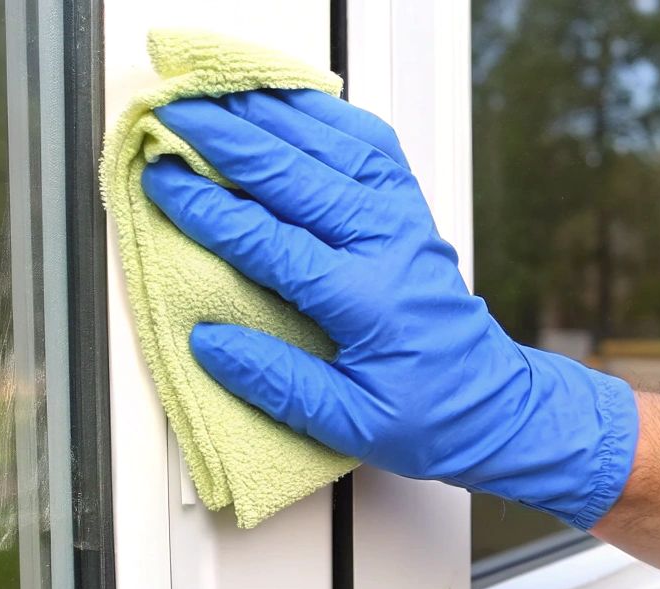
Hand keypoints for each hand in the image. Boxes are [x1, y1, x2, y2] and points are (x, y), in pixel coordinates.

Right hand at [140, 89, 637, 529]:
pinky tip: (292, 101)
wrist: (494, 404)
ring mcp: (404, 220)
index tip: (164, 181)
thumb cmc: (429, 417)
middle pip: (298, 175)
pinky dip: (327, 116)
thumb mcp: (350, 424)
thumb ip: (278, 384)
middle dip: (230, 139)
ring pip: (333, 146)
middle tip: (174, 113)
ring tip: (218, 92)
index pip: (275, 242)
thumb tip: (209, 341)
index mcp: (369, 301)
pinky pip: (369, 145)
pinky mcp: (410, 211)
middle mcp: (390, 246)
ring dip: (273, 115)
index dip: (212, 210)